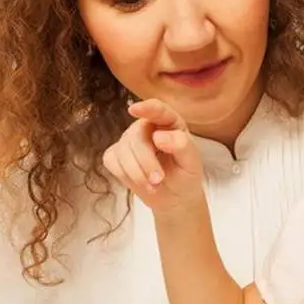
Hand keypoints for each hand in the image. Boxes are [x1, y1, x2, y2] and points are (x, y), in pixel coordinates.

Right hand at [102, 99, 203, 214]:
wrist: (174, 195)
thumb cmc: (185, 174)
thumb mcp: (191, 162)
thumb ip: (181, 145)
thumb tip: (157, 136)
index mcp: (169, 122)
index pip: (157, 110)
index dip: (146, 108)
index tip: (134, 110)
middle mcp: (146, 127)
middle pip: (137, 137)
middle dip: (146, 162)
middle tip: (158, 180)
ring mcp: (129, 140)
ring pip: (123, 151)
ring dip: (137, 173)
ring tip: (154, 186)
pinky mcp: (115, 155)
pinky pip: (112, 161)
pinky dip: (126, 176)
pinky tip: (141, 183)